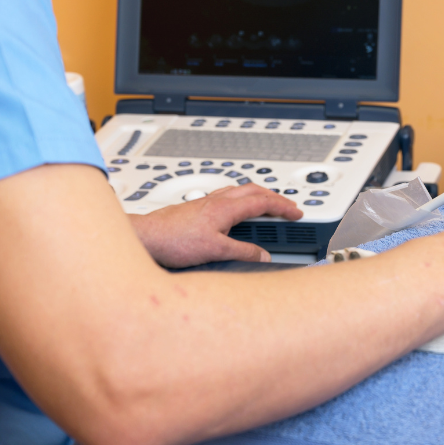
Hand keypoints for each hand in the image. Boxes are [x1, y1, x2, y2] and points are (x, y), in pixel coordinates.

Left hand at [129, 185, 302, 267]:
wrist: (147, 237)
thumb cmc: (173, 240)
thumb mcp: (215, 251)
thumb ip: (243, 252)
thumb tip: (263, 255)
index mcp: (226, 207)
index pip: (263, 201)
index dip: (283, 207)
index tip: (296, 213)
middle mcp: (217, 200)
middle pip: (254, 190)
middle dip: (275, 196)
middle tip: (288, 207)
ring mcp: (206, 202)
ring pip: (240, 191)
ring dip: (258, 195)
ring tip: (267, 206)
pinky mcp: (198, 208)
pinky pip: (227, 196)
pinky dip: (241, 200)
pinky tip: (236, 211)